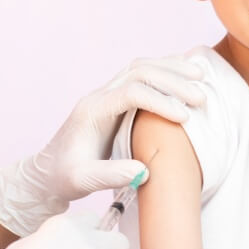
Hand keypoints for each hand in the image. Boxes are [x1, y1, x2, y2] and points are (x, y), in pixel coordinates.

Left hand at [0, 56, 205, 236]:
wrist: (48, 171)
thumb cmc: (64, 177)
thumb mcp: (82, 181)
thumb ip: (109, 176)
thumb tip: (144, 171)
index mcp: (92, 111)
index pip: (131, 93)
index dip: (160, 102)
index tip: (185, 119)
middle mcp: (100, 96)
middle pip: (139, 71)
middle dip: (172, 80)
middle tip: (201, 97)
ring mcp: (108, 94)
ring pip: (141, 67)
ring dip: (171, 68)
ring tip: (200, 75)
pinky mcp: (116, 99)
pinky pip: (142, 75)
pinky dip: (165, 70)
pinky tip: (185, 74)